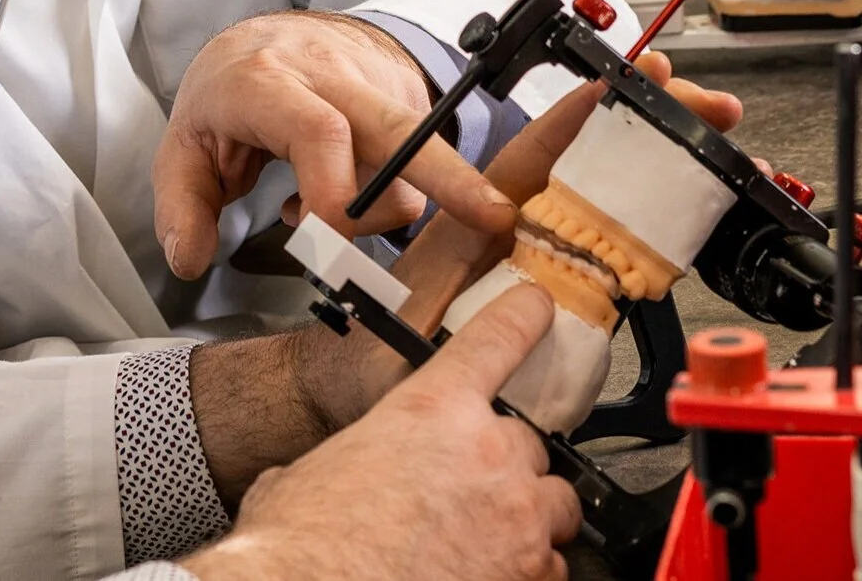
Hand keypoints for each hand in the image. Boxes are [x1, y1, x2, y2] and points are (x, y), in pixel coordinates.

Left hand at [155, 12, 517, 280]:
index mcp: (268, 82)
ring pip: (419, 150)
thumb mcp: (183, 147)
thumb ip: (181, 208)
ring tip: (324, 211)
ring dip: (389, 206)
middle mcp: (331, 75)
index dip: (334, 195)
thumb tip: (189, 260)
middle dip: (448, 177)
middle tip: (492, 220)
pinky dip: (397, 193)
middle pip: (399, 127)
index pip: (319, 131)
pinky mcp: (408, 95)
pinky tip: (351, 192)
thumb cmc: (227, 95)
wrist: (265, 36)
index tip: (326, 243)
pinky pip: (421, 156)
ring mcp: (377, 82)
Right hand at [182, 284, 579, 580]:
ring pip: (556, 507)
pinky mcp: (530, 576)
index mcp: (432, 410)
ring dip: (527, 518)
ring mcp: (518, 519)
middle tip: (465, 492)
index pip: (498, 338)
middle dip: (503, 467)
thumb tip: (336, 478)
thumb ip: (353, 457)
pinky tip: (485, 573)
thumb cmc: (305, 542)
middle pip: (529, 444)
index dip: (523, 316)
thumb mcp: (313, 472)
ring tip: (483, 539)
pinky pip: (552, 567)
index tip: (538, 307)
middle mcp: (488, 455)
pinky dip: (527, 571)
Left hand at [287, 50, 743, 429]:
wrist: (355, 393)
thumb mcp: (406, 320)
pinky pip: (615, 258)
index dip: (581, 115)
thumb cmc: (362, 353)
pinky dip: (658, 229)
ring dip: (664, 167)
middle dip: (648, 125)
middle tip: (703, 102)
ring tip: (715, 134)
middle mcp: (513, 236)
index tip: (626, 82)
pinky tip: (699, 202)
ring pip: (611, 205)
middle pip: (588, 166)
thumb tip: (531, 299)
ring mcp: (542, 264)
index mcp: (472, 225)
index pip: (533, 156)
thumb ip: (462, 308)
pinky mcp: (563, 299)